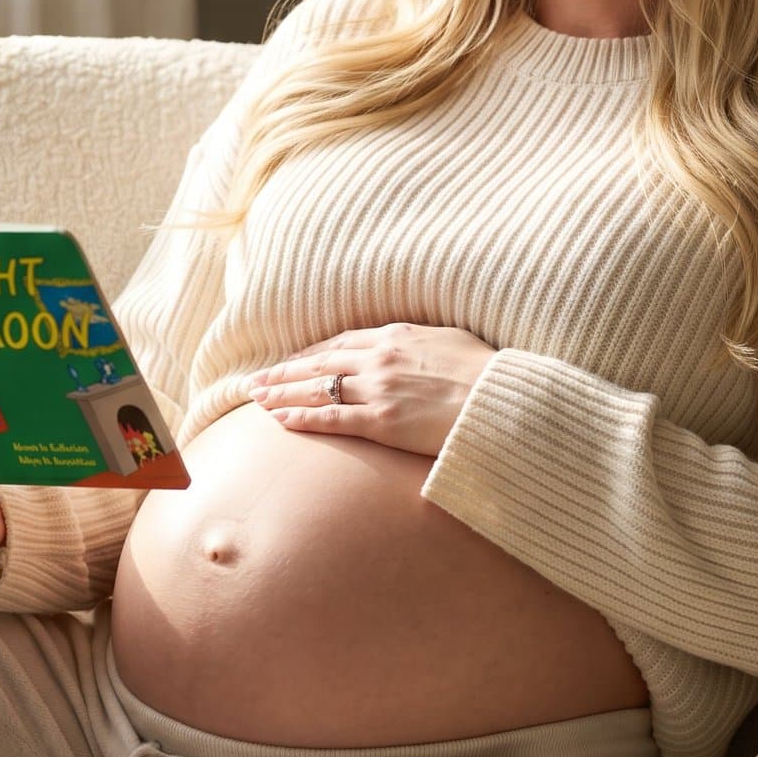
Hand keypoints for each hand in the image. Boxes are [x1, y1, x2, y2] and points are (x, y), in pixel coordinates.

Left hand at [244, 323, 496, 459]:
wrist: (501, 401)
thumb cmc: (486, 373)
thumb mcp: (451, 341)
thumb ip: (422, 341)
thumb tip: (415, 345)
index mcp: (396, 335)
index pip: (339, 343)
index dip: (309, 354)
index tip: (290, 362)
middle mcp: (380, 358)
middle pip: (319, 364)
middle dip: (283, 372)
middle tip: (256, 380)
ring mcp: (378, 389)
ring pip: (317, 389)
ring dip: (282, 394)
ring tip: (256, 399)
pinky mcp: (382, 421)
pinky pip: (331, 418)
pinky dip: (302, 418)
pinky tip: (280, 421)